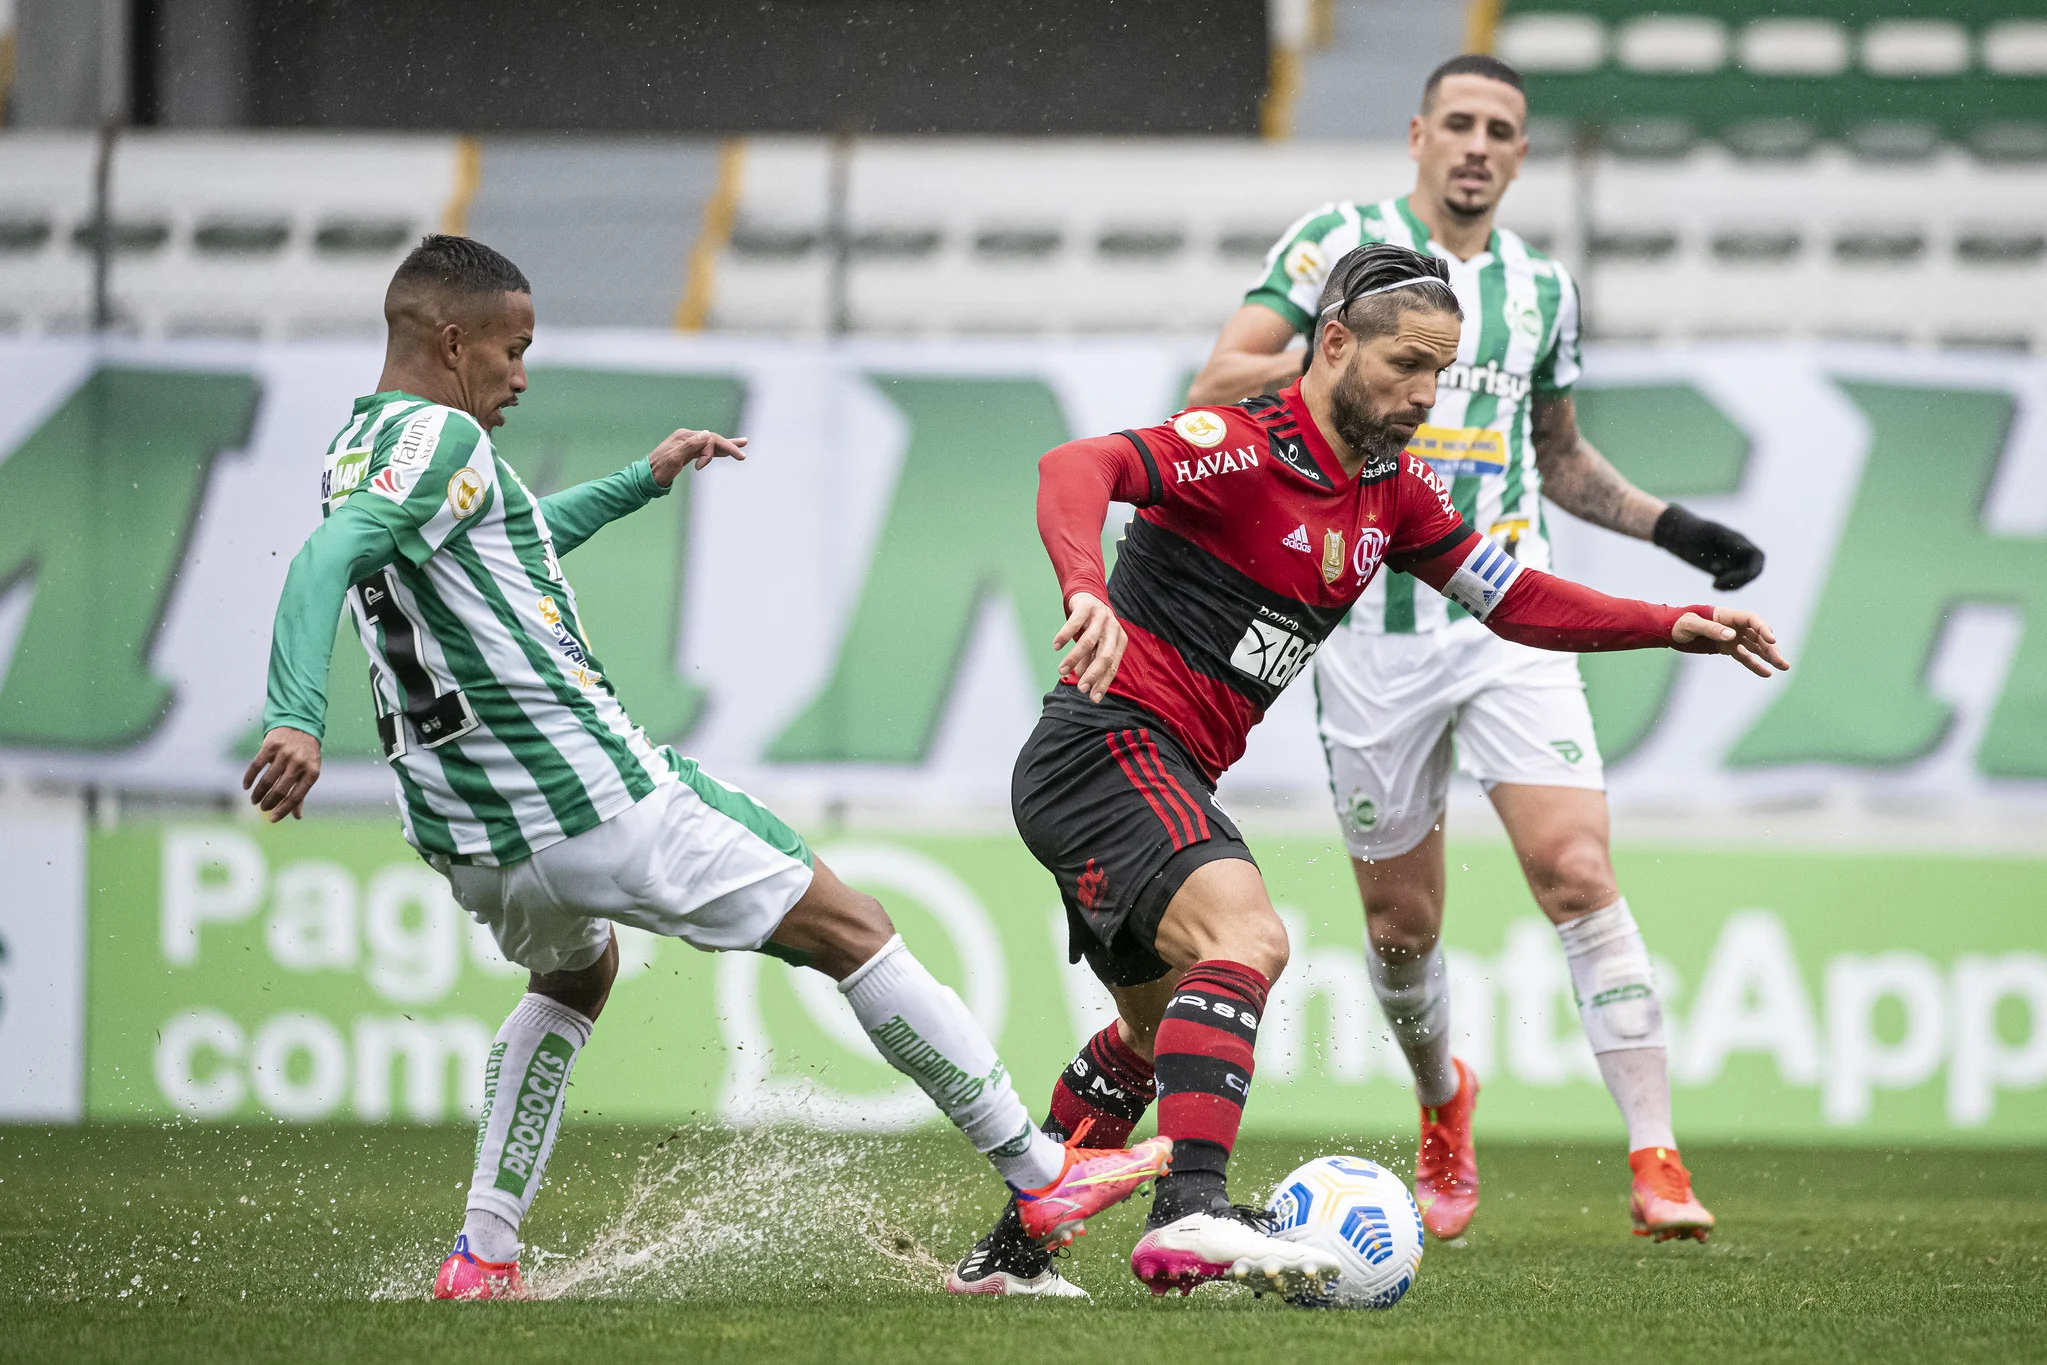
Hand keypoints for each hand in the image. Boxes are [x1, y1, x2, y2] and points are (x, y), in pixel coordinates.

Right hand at [243, 726, 321, 821]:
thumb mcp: (309, 771)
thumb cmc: (306, 754)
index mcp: (312, 772)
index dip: (283, 810)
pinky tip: (246, 787)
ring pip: (267, 780)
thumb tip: (297, 817)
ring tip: (254, 800)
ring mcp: (285, 753)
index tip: (271, 819)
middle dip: (269, 803)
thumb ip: (301, 793)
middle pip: (279, 790)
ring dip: (258, 794)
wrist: (300, 724)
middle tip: (262, 808)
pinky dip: (249, 778)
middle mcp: (299, 763)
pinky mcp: (271, 746)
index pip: (296, 797)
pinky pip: (256, 766)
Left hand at [647, 429, 747, 486]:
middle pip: (713, 439)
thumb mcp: (674, 457)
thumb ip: (690, 445)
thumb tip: (707, 433)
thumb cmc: (659, 469)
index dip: (710, 452)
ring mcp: (688, 445)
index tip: (700, 467)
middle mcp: (688, 437)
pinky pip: (706, 450)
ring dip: (726, 446)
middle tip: (743, 454)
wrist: (647, 477)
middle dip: (728, 446)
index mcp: (685, 436)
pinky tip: (725, 452)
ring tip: (743, 444)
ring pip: (711, 444)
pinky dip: (717, 452)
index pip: (707, 439)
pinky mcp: (688, 453)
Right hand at [1054, 592, 1125, 701]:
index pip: (1113, 666)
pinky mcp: (1086, 607)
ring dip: (1074, 658)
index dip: (1103, 682)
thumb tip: (1083, 681)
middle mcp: (1113, 629)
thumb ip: (1090, 662)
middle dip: (1093, 674)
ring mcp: (1101, 616)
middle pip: (1105, 655)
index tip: (1094, 698)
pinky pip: (1074, 623)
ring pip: (1088, 642)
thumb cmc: (1092, 626)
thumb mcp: (1094, 646)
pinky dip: (1064, 636)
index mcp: (1119, 640)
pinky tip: (1056, 646)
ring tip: (1061, 670)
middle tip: (1080, 688)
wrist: (1088, 596)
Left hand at [1653, 504, 1764, 589]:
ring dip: (1734, 585)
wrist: (1677, 532)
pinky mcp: (1722, 568)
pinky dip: (1728, 587)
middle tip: (1721, 584)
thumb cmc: (1690, 530)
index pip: (1757, 557)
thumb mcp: (1708, 533)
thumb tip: (1743, 547)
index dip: (1752, 570)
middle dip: (1742, 580)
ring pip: (1744, 578)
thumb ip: (1727, 539)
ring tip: (1715, 585)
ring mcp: (1731, 560)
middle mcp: (1739, 550)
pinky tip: (1714, 586)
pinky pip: (1733, 582)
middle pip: (1753, 570)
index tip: (1735, 578)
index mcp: (1738, 540)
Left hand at [1672, 607, 1788, 677]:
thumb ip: (1710, 629)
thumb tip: (1732, 635)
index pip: (1751, 619)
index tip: (1772, 640)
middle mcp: (1733, 625)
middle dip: (1771, 648)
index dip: (1763, 628)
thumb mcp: (1691, 625)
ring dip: (1769, 656)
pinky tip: (1767, 673)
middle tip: (1781, 661)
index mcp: (1727, 615)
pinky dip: (1755, 664)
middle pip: (1758, 635)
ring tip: (1783, 667)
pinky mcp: (1727, 648)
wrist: (1670, 629)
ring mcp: (1732, 637)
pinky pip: (1744, 656)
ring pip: (1755, 646)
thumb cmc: (1679, 623)